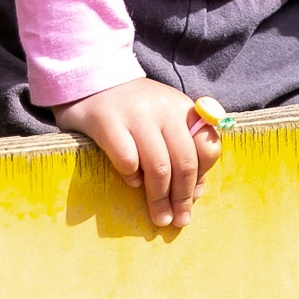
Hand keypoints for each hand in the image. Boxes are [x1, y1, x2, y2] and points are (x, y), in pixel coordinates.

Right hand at [51, 76, 220, 228]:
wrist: (92, 78)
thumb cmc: (134, 108)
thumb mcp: (165, 117)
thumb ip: (183, 147)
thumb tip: (195, 192)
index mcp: (183, 108)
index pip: (207, 147)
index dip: (202, 177)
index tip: (193, 198)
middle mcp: (164, 108)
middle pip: (184, 162)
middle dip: (183, 197)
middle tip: (178, 220)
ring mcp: (136, 114)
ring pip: (159, 166)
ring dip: (160, 198)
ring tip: (159, 217)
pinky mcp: (108, 122)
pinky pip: (128, 160)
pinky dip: (132, 178)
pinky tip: (131, 182)